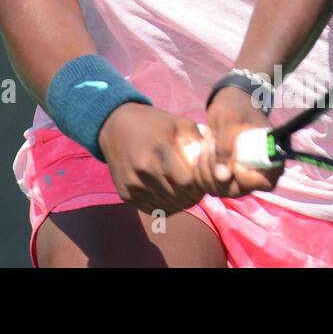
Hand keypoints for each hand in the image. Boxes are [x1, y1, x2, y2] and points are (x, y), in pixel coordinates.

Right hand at [95, 102, 215, 214]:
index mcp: (160, 149)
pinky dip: (165, 205)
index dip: (199, 184)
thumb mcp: (179, 123)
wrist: (114, 126)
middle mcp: (144, 169)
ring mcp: (133, 184)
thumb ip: (199, 142)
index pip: (188, 182)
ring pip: (168, 206)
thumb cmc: (153, 123)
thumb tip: (218, 162)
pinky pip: (154, 209)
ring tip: (184, 191)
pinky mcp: (125, 194)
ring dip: (180, 202)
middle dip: (192, 195)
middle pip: (179, 196)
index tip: (202, 180)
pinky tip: (169, 193)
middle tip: (196, 188)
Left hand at [203, 85, 282, 198]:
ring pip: (220, 190)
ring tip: (205, 146)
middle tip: (209, 147)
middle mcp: (256, 173)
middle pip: (237, 190)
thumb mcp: (229, 120)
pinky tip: (200, 154)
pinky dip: (200, 173)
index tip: (234, 162)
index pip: (264, 183)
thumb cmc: (234, 108)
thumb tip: (222, 177)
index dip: (246, 178)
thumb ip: (226, 146)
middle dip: (217, 172)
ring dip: (206, 170)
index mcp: (270, 158)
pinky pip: (209, 186)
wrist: (227, 106)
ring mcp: (239, 177)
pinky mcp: (224, 178)